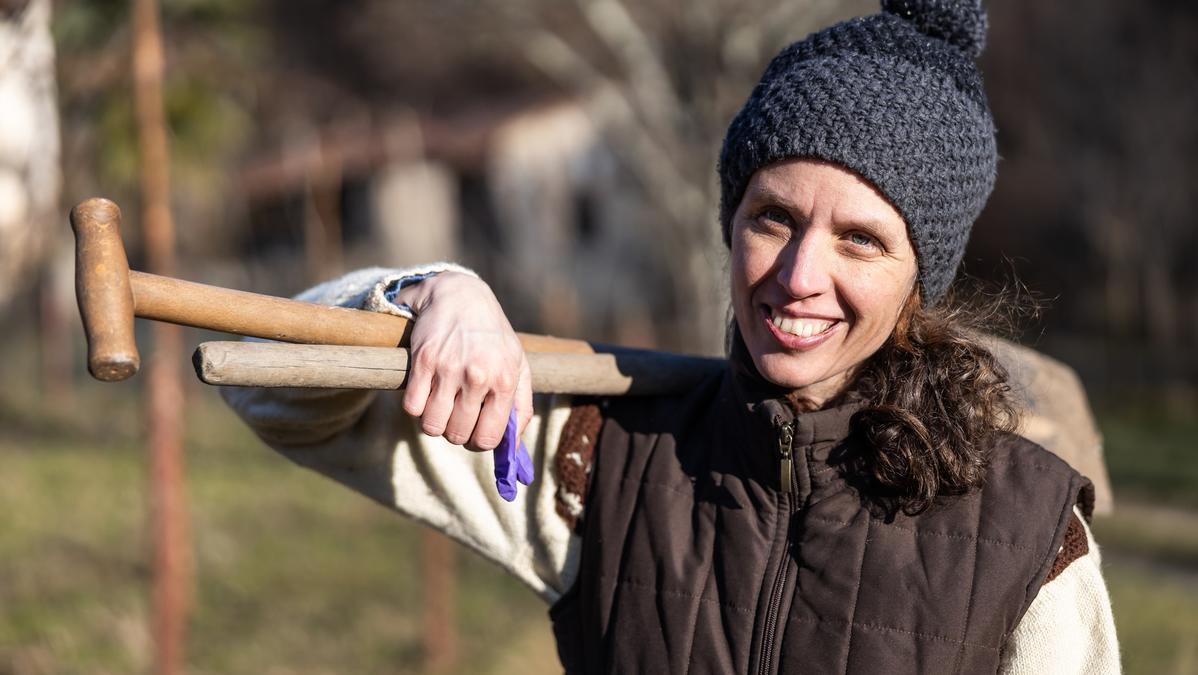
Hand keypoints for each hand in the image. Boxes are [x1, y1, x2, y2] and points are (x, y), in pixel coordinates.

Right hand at [396, 272, 532, 453]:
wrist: (462, 296)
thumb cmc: (494, 337)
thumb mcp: (519, 366)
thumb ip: (521, 407)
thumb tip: (513, 448)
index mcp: (505, 381)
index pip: (487, 438)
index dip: (478, 442)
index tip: (474, 432)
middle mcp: (478, 376)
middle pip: (457, 435)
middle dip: (455, 432)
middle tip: (456, 414)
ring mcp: (448, 368)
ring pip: (432, 425)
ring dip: (433, 421)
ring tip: (441, 404)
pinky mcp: (423, 360)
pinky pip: (411, 407)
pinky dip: (416, 407)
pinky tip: (425, 392)